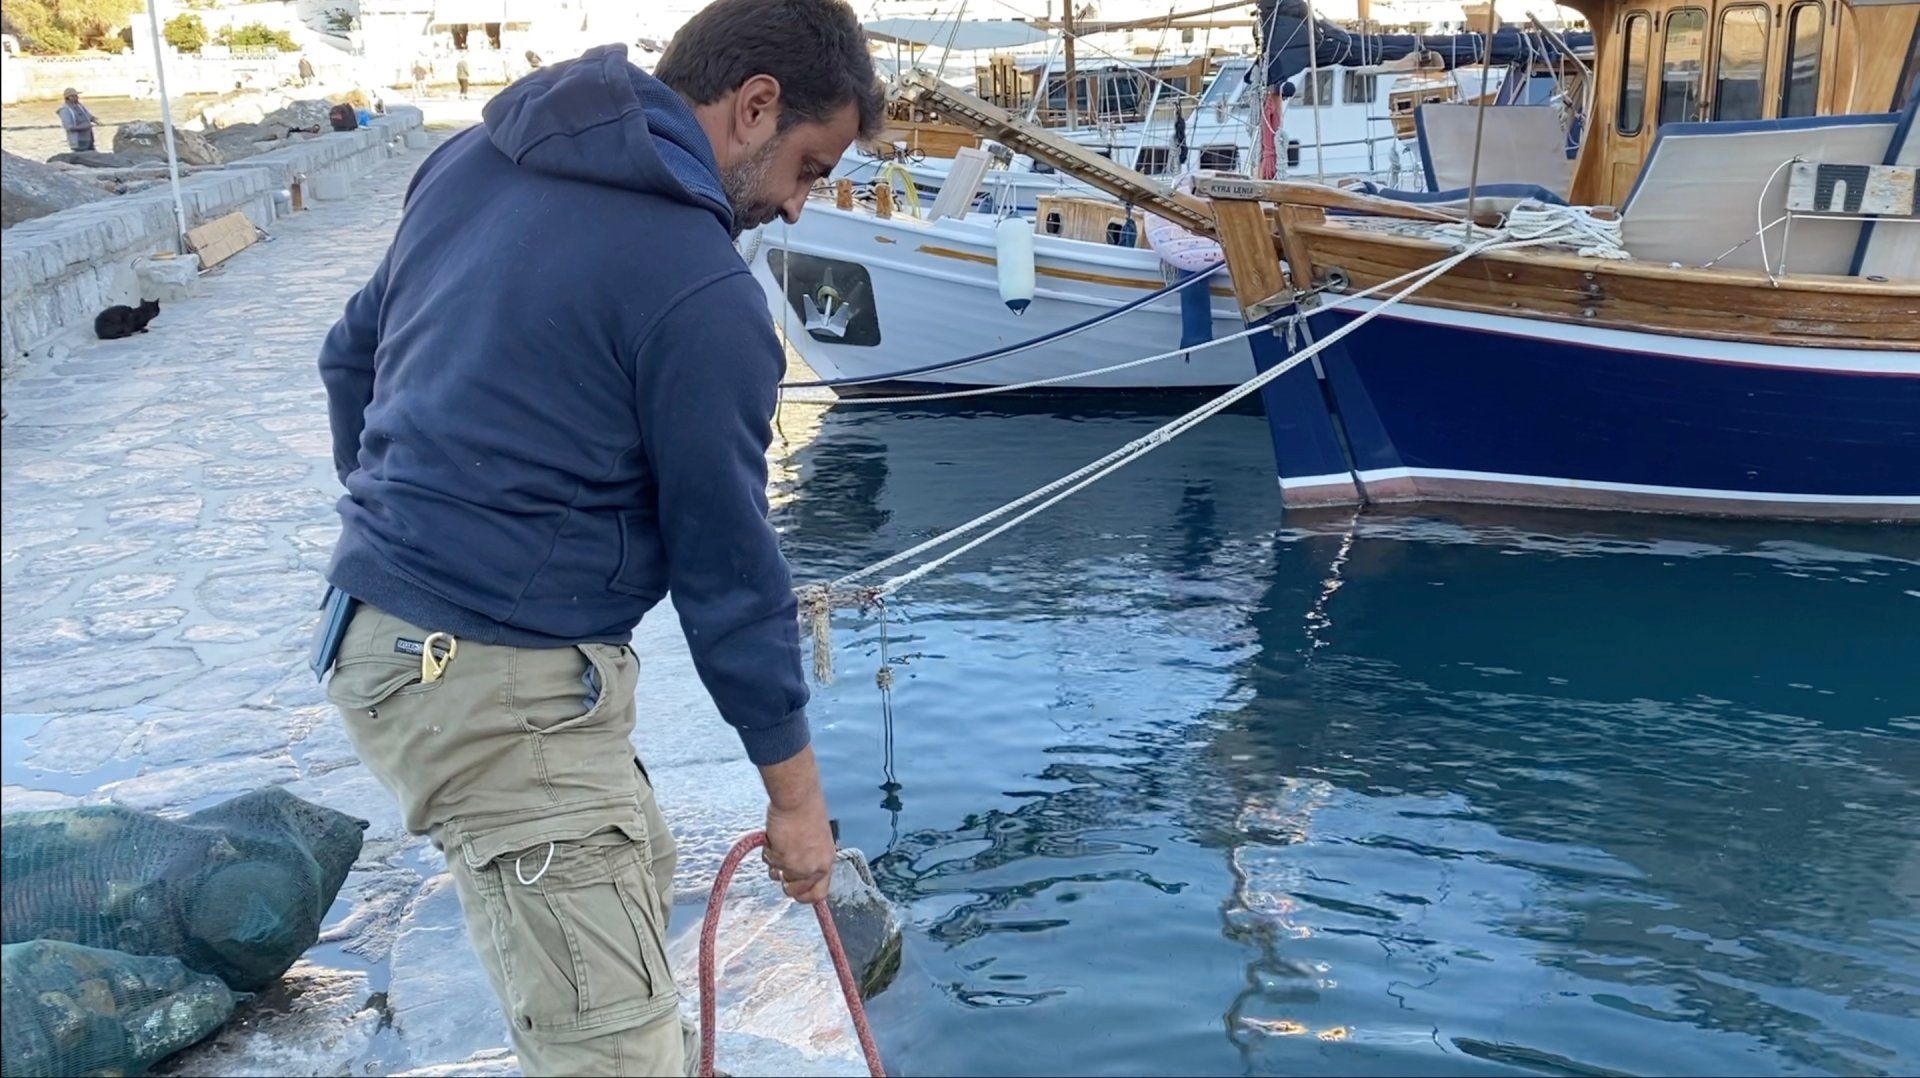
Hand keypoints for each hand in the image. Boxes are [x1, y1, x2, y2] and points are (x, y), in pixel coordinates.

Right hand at [759, 747, 833, 904]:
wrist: (797, 799)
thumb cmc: (806, 812)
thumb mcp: (816, 841)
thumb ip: (810, 859)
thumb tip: (799, 874)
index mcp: (826, 862)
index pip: (819, 894)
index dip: (805, 897)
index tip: (796, 892)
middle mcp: (814, 868)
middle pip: (794, 892)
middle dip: (784, 880)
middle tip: (782, 861)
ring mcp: (798, 866)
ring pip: (777, 877)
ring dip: (774, 862)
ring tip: (781, 841)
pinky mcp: (783, 859)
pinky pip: (768, 862)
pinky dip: (768, 850)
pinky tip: (776, 835)